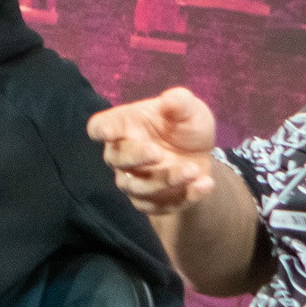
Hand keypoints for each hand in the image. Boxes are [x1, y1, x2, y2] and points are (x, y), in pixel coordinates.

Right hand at [88, 86, 218, 216]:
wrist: (200, 156)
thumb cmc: (185, 125)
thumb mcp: (190, 109)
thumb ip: (180, 102)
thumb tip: (170, 101)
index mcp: (124, 125)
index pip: (100, 126)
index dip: (101, 129)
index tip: (107, 131)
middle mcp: (123, 154)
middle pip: (116, 159)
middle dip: (137, 158)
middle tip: (158, 153)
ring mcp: (135, 181)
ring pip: (138, 187)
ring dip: (165, 180)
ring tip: (192, 170)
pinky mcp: (152, 202)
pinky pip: (161, 206)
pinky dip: (186, 197)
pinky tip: (205, 184)